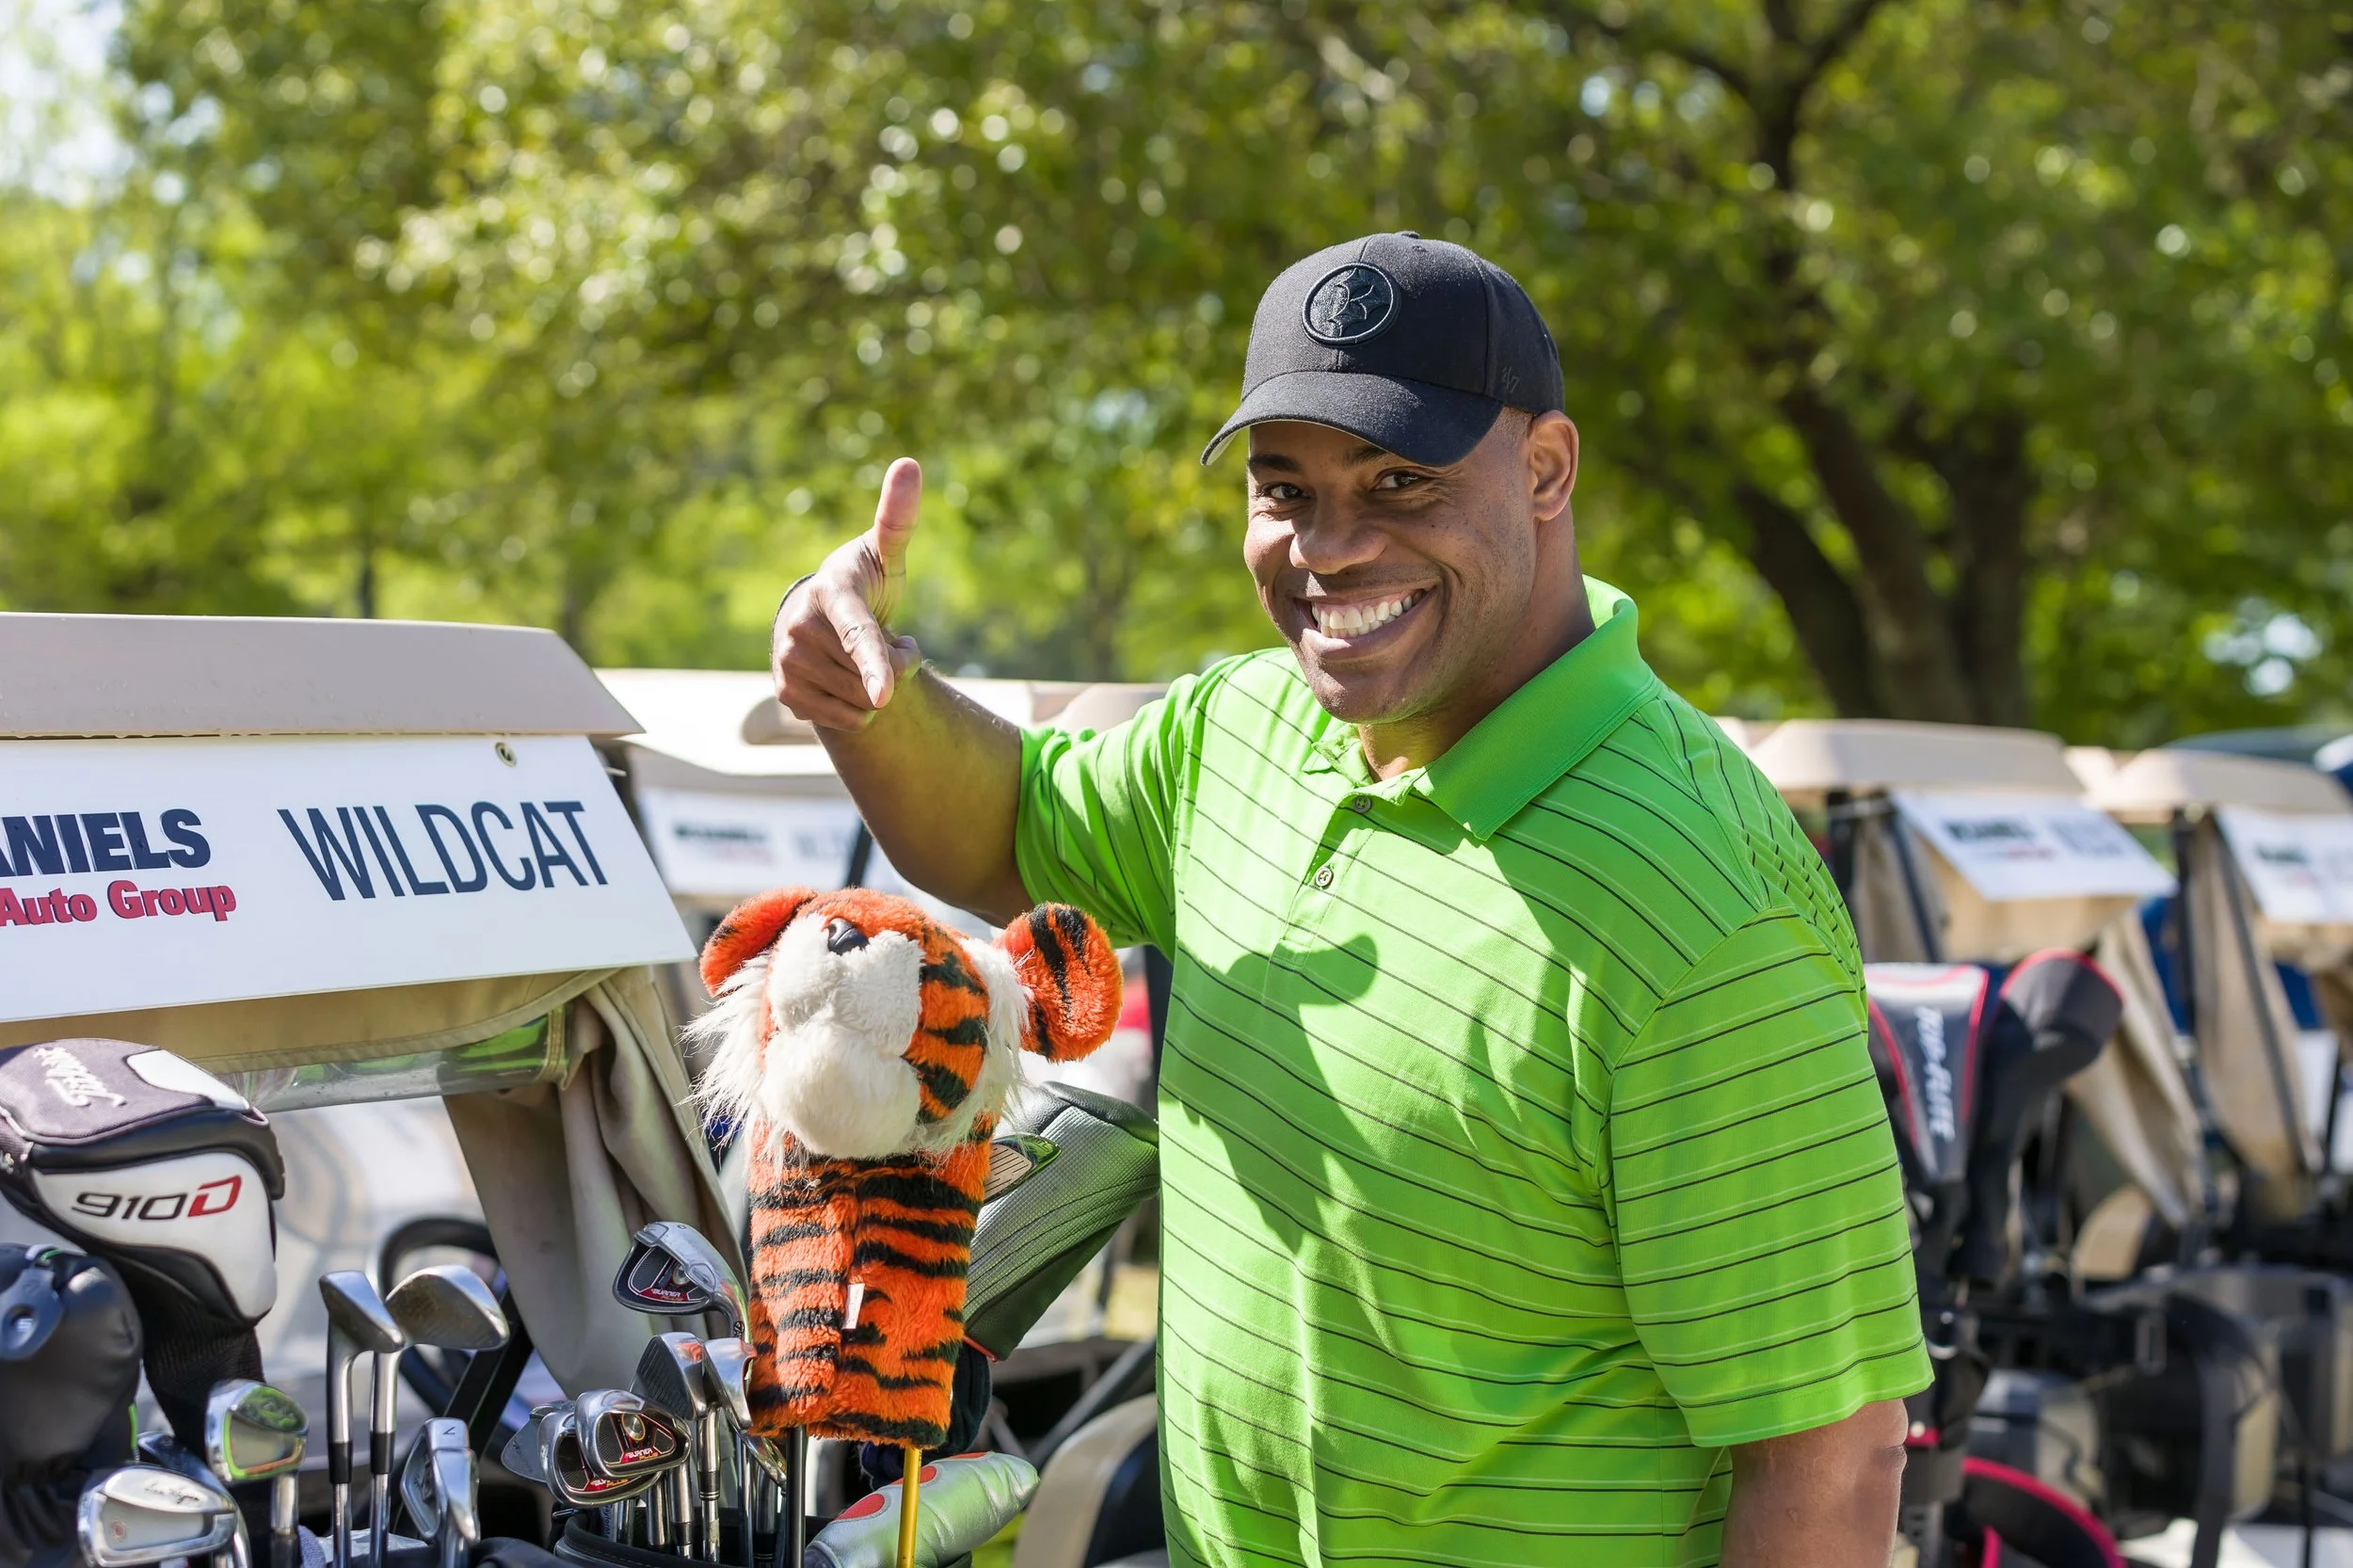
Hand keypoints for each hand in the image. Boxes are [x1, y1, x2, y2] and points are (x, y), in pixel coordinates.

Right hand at [772, 457, 925, 729]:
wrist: (819, 616)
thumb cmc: (864, 579)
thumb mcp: (885, 552)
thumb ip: (898, 517)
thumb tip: (909, 464)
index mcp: (832, 593)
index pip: (858, 633)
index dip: (874, 664)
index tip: (885, 693)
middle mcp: (801, 629)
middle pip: (876, 678)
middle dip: (893, 666)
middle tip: (882, 638)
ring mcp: (788, 662)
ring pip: (863, 704)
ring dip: (877, 688)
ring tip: (861, 657)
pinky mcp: (785, 693)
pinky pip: (848, 721)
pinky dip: (859, 708)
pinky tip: (845, 679)